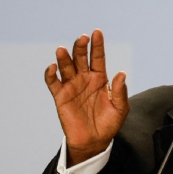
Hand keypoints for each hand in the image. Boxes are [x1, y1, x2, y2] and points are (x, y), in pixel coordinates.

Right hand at [44, 29, 129, 165]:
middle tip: (82, 39)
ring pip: (66, 67)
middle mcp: (85, 78)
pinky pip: (53, 82)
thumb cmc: (109, 124)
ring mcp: (72, 86)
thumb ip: (120, 92)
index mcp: (100, 78)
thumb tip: (121, 74)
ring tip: (62, 50)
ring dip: (64, 58)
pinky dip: (51, 74)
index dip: (98, 45)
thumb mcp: (120, 108)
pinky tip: (53, 67)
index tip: (97, 32)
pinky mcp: (60, 96)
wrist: (94, 141)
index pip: (98, 57)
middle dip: (81, 47)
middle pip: (81, 58)